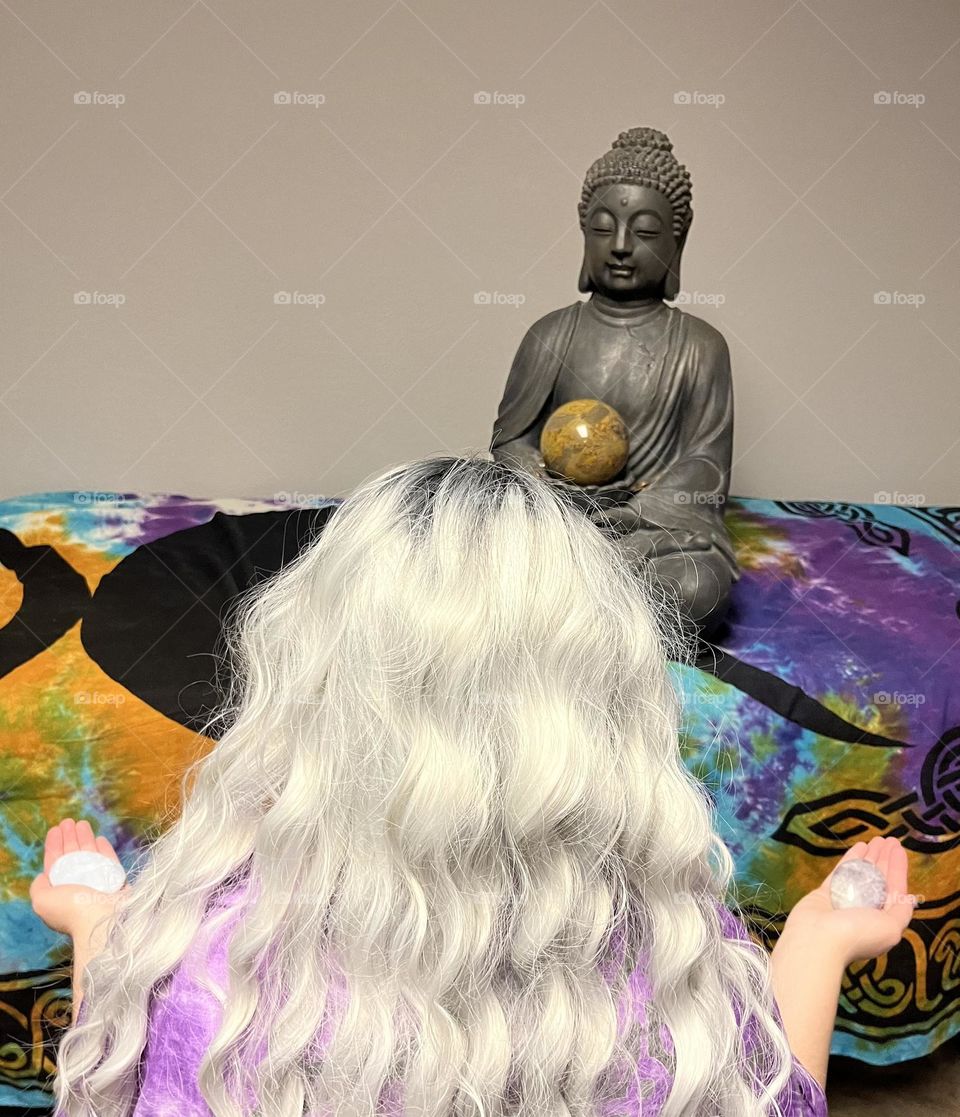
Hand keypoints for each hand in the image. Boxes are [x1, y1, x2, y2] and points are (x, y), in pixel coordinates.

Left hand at [30, 818, 129, 938]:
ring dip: (85, 837)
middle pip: (73, 856)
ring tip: (82, 822)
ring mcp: (98, 882)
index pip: (55, 863)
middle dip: (70, 837)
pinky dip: (104, 849)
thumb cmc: (71, 909)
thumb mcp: (42, 900)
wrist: (102, 919)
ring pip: (90, 855)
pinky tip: (99, 838)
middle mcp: (79, 885)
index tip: (55, 829)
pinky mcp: (116, 880)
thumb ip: (38, 887)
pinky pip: (109, 861)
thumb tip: (43, 876)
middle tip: (68, 821)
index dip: (54, 845)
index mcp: (61, 890)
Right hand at [783, 837, 916, 967]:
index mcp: (883, 920)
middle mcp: (865, 910)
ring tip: (876, 839)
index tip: (898, 848)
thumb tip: (908, 896)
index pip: (895, 889)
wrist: (817, 939)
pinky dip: (852, 859)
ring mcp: (846, 900)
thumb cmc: (856, 935)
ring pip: (861, 873)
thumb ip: (901, 910)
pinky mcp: (827, 893)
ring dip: (870, 856)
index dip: (898, 868)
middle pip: (879, 879)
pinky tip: (860, 846)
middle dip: (885, 859)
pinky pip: (842, 872)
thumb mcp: (891, 927)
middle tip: (888, 840)